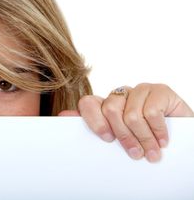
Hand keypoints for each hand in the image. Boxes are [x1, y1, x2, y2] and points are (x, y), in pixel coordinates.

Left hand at [59, 83, 193, 162]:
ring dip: (144, 139)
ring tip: (152, 153)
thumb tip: (62, 115)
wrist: (182, 140)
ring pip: (132, 114)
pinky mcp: (160, 90)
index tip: (106, 139)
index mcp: (107, 105)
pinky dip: (159, 131)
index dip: (94, 120)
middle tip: (136, 154)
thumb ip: (95, 127)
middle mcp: (121, 94)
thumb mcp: (119, 139)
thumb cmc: (146, 141)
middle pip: (110, 109)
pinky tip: (163, 141)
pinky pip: (153, 111)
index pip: (88, 103)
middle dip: (124, 137)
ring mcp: (140, 90)